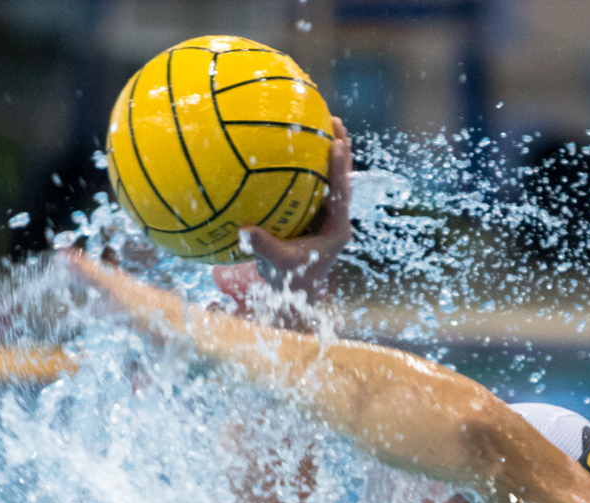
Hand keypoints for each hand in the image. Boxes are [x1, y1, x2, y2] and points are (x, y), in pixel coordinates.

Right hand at [213, 116, 352, 305]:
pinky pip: (318, 186)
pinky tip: (301, 147)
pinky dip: (313, 167)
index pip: (340, 194)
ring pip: (334, 180)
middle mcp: (336, 220)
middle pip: (344, 179)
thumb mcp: (277, 266)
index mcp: (336, 230)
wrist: (297, 294)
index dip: (339, 169)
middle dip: (342, 150)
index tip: (337, 144)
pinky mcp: (318, 217)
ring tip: (325, 124)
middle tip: (334, 121)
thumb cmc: (291, 282)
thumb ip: (265, 248)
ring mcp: (328, 217)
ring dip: (332, 154)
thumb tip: (245, 231)